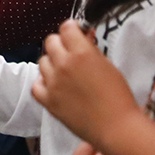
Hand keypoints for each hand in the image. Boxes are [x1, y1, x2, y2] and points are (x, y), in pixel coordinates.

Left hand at [33, 20, 136, 149]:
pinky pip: (36, 85)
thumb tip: (83, 37)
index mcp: (81, 53)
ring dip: (52, 63)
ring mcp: (53, 83)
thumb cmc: (118, 96)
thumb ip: (91, 49)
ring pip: (42, 61)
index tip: (76, 35)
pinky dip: (43, 83)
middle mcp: (63, 64)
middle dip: (61, 44)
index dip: (72, 29)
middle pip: (50, 41)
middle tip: (71, 53)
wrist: (116, 127)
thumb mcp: (107, 65)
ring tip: (64, 72)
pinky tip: (54, 86)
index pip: (66, 27)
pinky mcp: (48, 101)